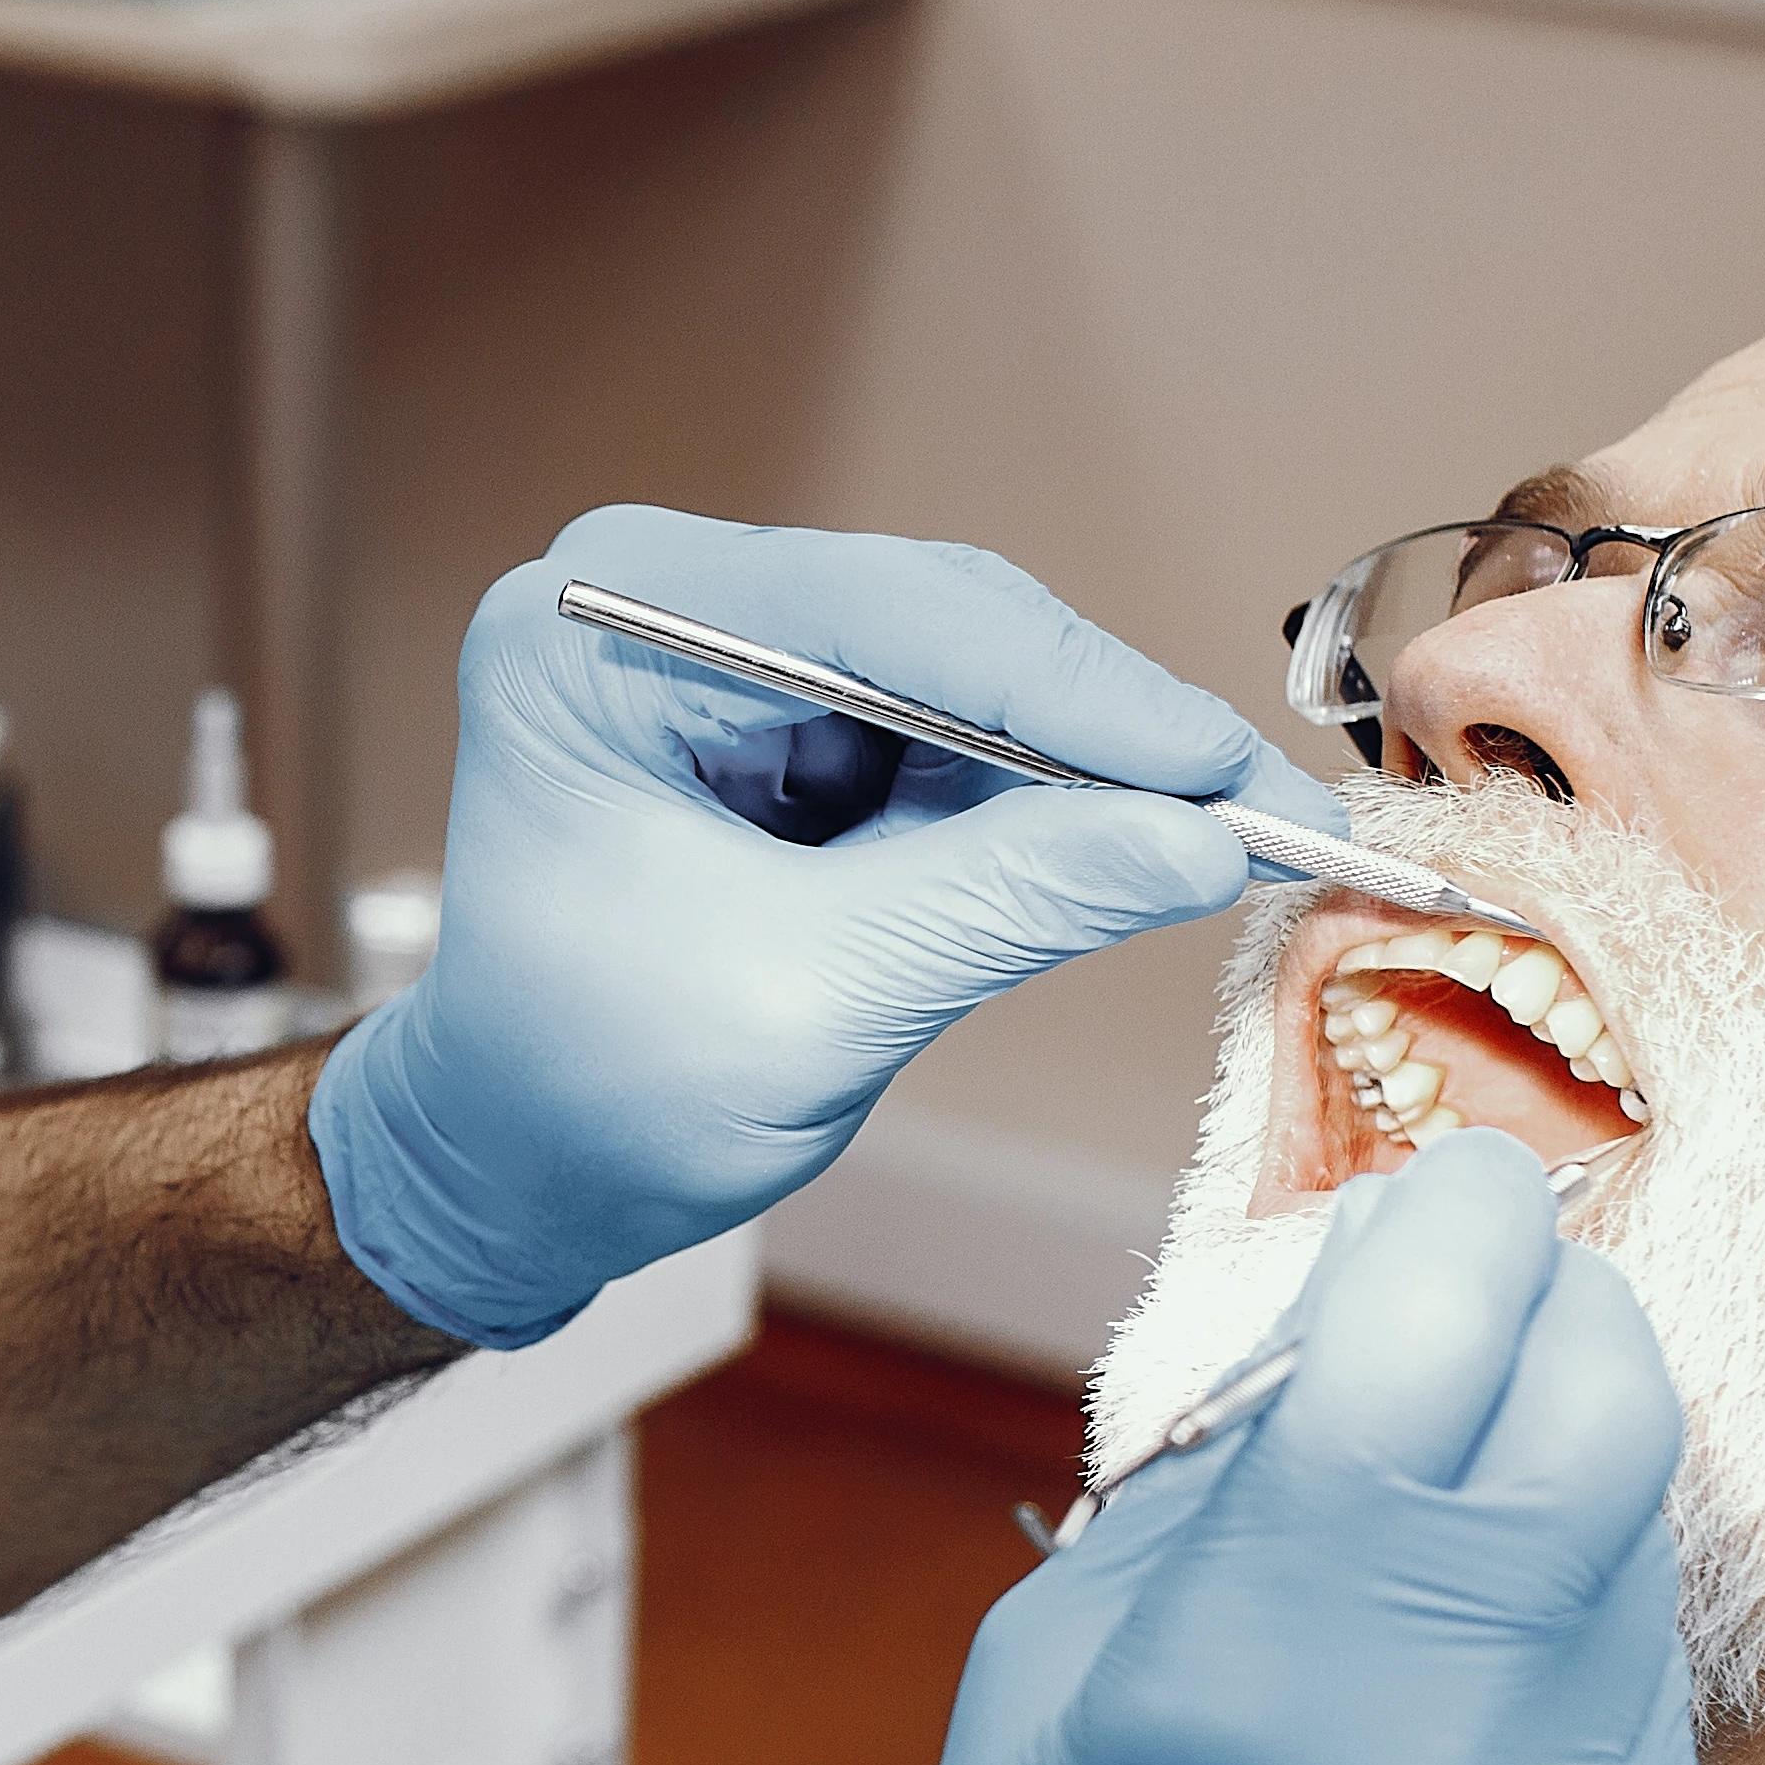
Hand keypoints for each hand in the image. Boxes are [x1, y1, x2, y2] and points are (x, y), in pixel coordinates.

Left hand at [312, 509, 1338, 1344]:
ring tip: (1207, 845)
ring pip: (965, 674)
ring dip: (1078, 768)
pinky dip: (1034, 799)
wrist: (510, 1163)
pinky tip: (1110, 856)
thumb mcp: (810, 1005)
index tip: (1215, 765)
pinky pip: (949, 732)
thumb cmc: (588, 1096)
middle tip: (1253, 814)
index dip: (1069, 693)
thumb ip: (1005, 903)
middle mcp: (653, 602)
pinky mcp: (781, 716)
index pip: (874, 615)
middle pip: (935, 622)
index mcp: (595, 634)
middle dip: (1093, 730)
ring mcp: (719, 651)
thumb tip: (1203, 842)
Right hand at [782, 1135, 1708, 1764]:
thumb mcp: (1046, 1680)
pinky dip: (1568, 1647)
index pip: (1443, 1327)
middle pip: (1609, 1403)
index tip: (1451, 1199)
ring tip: (1442, 1532)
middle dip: (1559, 1313)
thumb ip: (1217, 1483)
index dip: (1463, 1220)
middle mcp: (1433, 1751)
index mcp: (1242, 1669)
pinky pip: (1642, 1707)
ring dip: (1561, 1483)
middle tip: (1491, 1308)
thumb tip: (1364, 1319)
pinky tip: (1461, 1704)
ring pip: (1643, 1548)